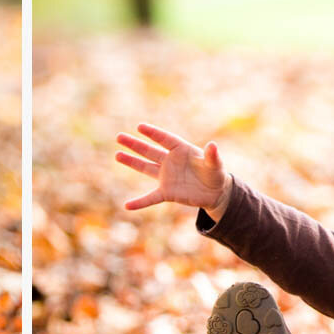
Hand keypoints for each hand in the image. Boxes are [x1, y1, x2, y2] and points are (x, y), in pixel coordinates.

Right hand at [115, 123, 231, 216]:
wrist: (215, 192)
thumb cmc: (215, 173)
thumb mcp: (216, 165)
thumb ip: (212, 156)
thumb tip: (213, 145)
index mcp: (181, 150)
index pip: (165, 139)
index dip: (153, 133)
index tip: (140, 127)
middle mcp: (170, 161)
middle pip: (149, 151)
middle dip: (135, 144)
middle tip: (119, 137)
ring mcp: (166, 177)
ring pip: (145, 168)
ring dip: (132, 162)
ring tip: (117, 155)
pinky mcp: (167, 192)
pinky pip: (151, 198)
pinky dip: (140, 202)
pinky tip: (127, 206)